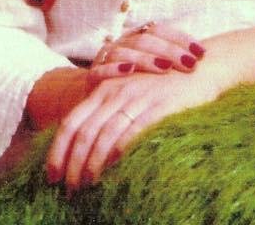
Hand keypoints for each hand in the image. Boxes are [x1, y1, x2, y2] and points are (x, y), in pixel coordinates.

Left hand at [46, 64, 223, 190]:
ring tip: (85, 185)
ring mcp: (137, 97)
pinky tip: (113, 169)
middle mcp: (116, 90)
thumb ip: (110, 111)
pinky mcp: (159, 105)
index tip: (51, 175)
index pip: (72, 122)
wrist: (203, 66)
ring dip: (91, 164)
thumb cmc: (164, 84)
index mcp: (105, 87)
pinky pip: (133, 131)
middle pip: (83, 132)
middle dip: (71, 164)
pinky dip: (119, 152)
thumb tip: (88, 148)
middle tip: (67, 188)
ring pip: (104, 135)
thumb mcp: (131, 92)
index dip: (58, 151)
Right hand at [87, 21, 205, 85]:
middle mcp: (123, 43)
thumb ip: (175, 66)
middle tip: (190, 63)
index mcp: (139, 38)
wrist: (96, 101)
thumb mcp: (154, 75)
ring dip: (147, 59)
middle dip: (170, 50)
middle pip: (146, 39)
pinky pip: (102, 68)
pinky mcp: (92, 76)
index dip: (181, 38)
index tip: (202, 52)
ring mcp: (106, 58)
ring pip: (126, 51)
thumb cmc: (134, 87)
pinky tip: (130, 72)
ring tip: (165, 68)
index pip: (161, 29)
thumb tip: (210, 64)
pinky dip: (115, 68)